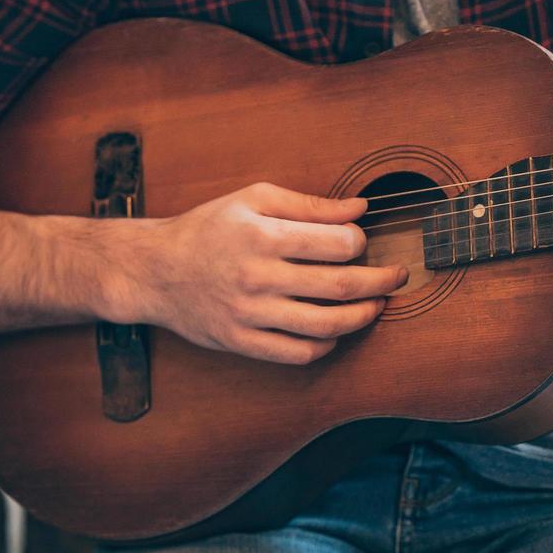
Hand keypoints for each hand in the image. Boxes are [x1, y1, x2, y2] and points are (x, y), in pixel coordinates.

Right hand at [111, 182, 407, 363]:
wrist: (155, 270)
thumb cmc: (209, 228)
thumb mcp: (254, 199)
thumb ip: (310, 204)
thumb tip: (360, 207)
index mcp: (263, 236)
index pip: (337, 244)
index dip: (362, 243)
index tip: (363, 243)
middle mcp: (257, 277)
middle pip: (339, 287)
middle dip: (380, 282)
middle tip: (397, 277)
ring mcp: (250, 314)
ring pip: (325, 326)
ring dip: (362, 317)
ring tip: (376, 306)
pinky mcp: (242, 342)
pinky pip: (298, 354)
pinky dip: (326, 345)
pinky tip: (336, 332)